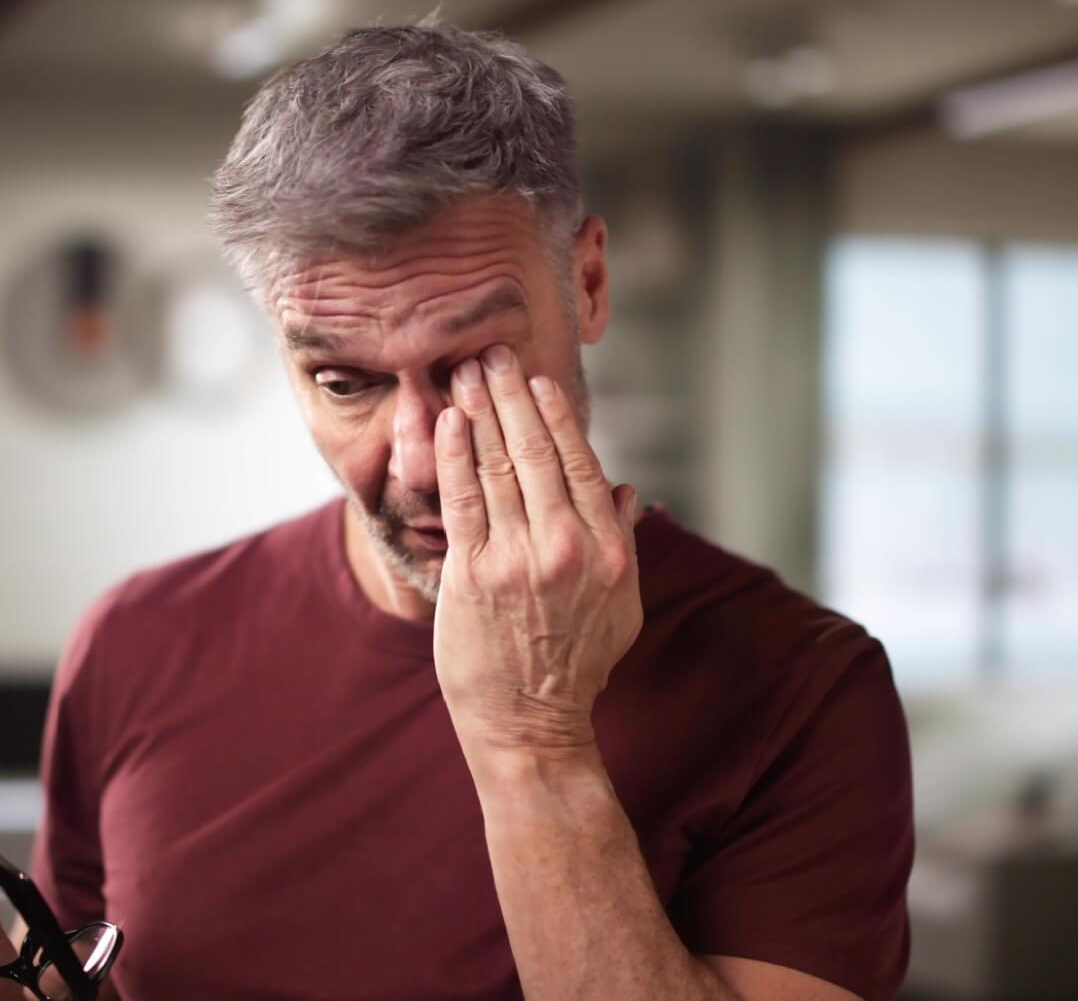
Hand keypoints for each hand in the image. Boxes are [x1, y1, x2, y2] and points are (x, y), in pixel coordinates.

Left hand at [432, 344, 642, 759]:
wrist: (529, 724)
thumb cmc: (575, 665)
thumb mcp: (620, 605)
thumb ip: (624, 543)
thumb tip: (629, 491)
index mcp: (609, 549)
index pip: (582, 463)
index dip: (556, 415)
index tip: (538, 381)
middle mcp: (567, 546)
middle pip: (536, 452)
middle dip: (511, 395)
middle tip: (491, 353)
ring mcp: (518, 559)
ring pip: (497, 466)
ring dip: (478, 410)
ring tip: (464, 373)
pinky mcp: (472, 574)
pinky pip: (463, 498)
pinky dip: (455, 453)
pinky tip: (448, 420)